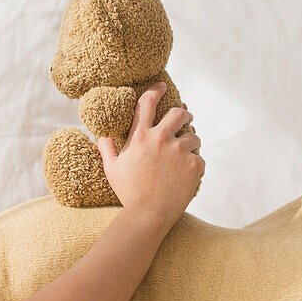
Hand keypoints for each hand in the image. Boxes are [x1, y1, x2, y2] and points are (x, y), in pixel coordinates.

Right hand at [95, 82, 204, 227]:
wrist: (148, 214)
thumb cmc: (128, 192)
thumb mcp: (112, 169)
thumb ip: (106, 148)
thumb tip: (101, 135)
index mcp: (140, 136)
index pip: (147, 103)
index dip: (156, 90)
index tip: (162, 86)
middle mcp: (161, 138)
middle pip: (180, 114)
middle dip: (185, 114)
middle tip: (186, 117)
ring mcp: (180, 151)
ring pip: (194, 137)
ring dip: (191, 141)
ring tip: (187, 150)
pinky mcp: (195, 165)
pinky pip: (200, 158)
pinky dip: (195, 164)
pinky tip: (188, 173)